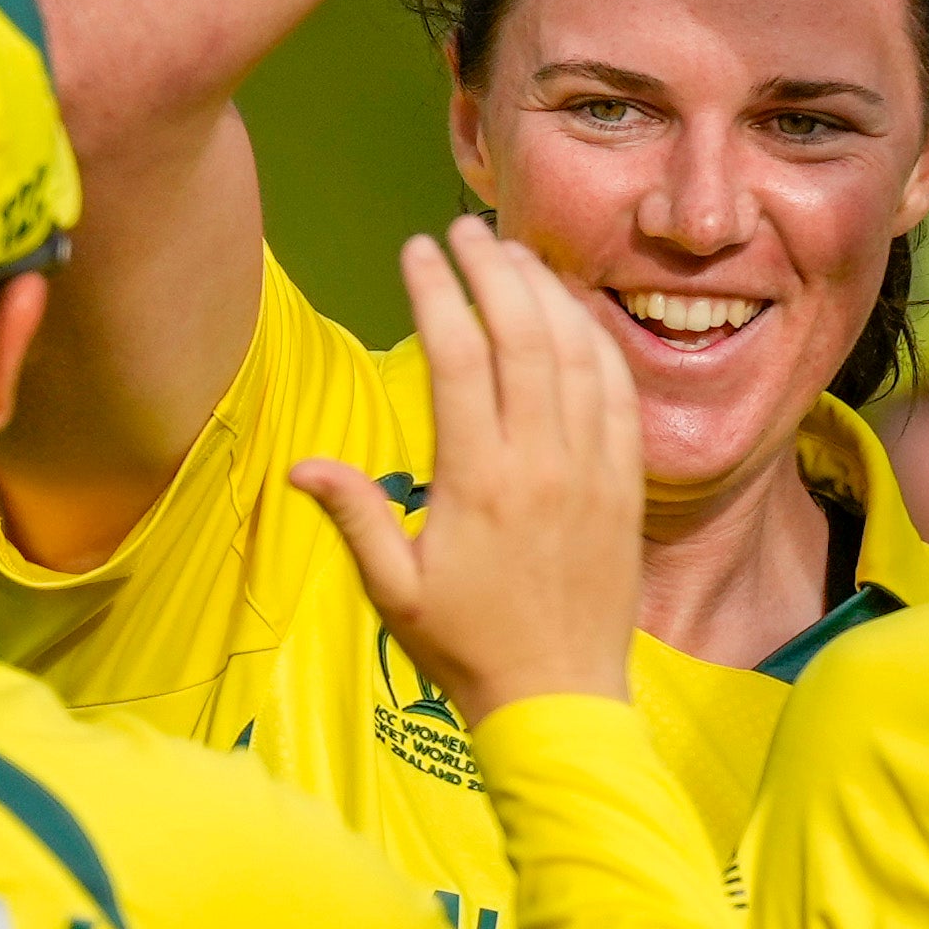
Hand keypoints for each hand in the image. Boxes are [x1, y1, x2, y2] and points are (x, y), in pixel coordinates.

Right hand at [304, 221, 650, 718]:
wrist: (560, 699)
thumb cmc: (467, 649)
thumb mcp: (394, 592)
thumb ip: (354, 518)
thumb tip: (302, 465)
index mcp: (477, 482)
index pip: (456, 356)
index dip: (435, 291)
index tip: (416, 249)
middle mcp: (540, 463)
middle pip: (521, 334)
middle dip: (491, 269)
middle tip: (465, 229)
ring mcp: (591, 469)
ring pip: (574, 352)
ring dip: (544, 292)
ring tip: (512, 254)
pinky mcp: (626, 483)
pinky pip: (618, 391)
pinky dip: (594, 340)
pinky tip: (571, 313)